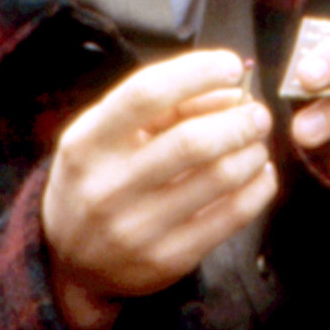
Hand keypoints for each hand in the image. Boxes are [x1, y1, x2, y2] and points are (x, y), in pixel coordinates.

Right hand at [41, 50, 276, 329]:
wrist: (70, 262)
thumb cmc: (98, 179)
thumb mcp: (107, 135)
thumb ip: (164, 107)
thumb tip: (231, 92)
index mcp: (87, 144)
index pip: (146, 93)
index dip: (197, 73)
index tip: (230, 67)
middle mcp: (107, 188)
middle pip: (192, 141)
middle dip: (239, 120)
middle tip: (257, 113)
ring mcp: (137, 229)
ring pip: (220, 177)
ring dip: (252, 152)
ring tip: (256, 143)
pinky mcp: (168, 260)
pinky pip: (232, 216)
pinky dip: (258, 187)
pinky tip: (259, 174)